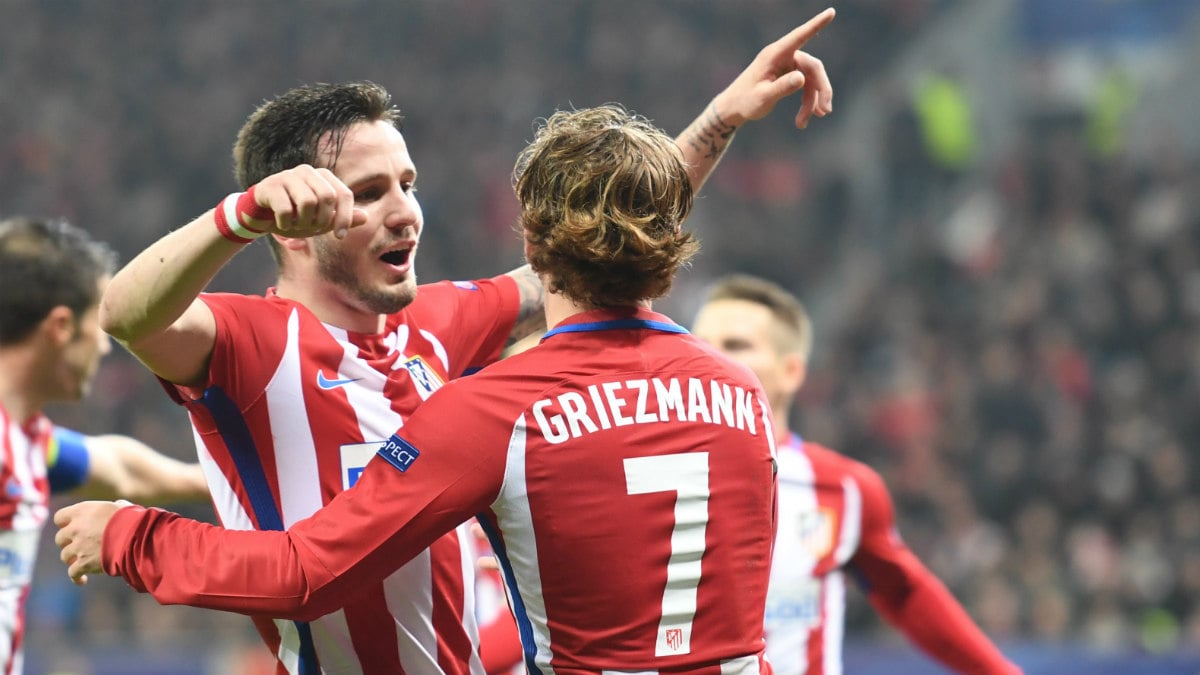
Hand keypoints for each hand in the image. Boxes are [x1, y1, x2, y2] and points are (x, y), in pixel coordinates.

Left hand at [53, 500, 130, 585]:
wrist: (136, 538)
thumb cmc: (132, 520)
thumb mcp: (121, 507)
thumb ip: (112, 507)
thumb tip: (117, 506)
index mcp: (82, 511)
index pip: (60, 517)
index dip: (65, 524)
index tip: (73, 527)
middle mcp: (76, 528)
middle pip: (60, 538)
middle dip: (69, 542)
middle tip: (80, 545)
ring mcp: (78, 547)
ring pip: (65, 556)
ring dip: (73, 558)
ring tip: (84, 560)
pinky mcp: (83, 564)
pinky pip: (73, 573)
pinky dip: (77, 577)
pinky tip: (82, 580)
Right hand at [249, 165, 367, 239]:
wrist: (259, 215)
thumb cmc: (294, 216)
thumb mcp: (321, 221)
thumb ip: (342, 218)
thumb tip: (366, 217)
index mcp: (323, 177)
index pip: (344, 194)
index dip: (345, 217)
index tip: (340, 236)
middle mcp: (307, 171)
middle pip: (327, 197)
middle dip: (321, 220)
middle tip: (311, 229)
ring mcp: (287, 175)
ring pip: (307, 202)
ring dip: (302, 222)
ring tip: (296, 225)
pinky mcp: (270, 185)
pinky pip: (286, 209)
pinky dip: (286, 223)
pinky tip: (281, 223)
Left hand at [714, 7, 834, 128]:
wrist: (733, 108)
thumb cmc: (745, 101)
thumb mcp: (763, 97)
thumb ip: (782, 87)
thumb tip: (802, 78)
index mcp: (775, 54)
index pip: (799, 36)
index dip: (816, 24)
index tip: (831, 11)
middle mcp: (783, 56)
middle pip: (813, 67)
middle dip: (821, 90)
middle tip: (825, 112)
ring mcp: (787, 65)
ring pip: (811, 80)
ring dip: (813, 101)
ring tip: (807, 122)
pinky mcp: (789, 75)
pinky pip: (806, 86)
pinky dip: (807, 102)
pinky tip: (803, 121)